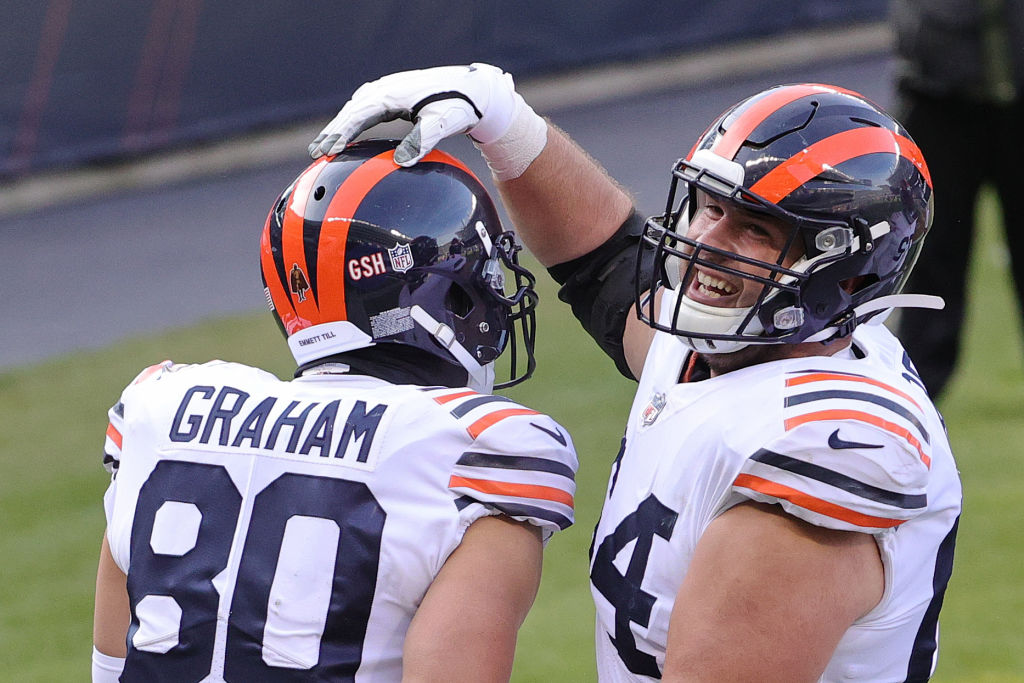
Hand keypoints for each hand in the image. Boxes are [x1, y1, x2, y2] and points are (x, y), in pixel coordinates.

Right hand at [309, 63, 518, 165]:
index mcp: (392, 95)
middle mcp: (385, 89)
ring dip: (340, 126)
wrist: (473, 90)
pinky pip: (366, 108)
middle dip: (332, 132)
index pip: (358, 116)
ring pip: (356, 108)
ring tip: (324, 147)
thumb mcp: (441, 124)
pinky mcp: (394, 95)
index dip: (340, 134)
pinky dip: (353, 121)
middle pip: (351, 111)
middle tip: (315, 154)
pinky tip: (348, 134)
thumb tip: (401, 162)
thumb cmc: (458, 107)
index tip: (327, 151)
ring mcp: (388, 90)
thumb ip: (421, 141)